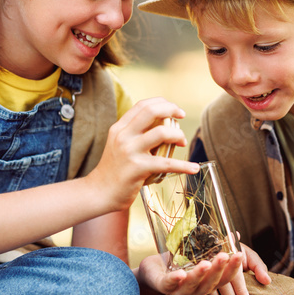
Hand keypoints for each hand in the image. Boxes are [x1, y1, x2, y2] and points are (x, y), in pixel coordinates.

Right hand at [86, 97, 198, 211]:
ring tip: (182, 142)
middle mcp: (123, 136)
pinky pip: (166, 163)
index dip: (162, 103)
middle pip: (151, 111)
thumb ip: (135, 134)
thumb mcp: (119, 145)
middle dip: (171, 109)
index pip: (142, 105)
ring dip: (178, 135)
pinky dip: (184, 165)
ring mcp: (130, 151)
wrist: (99, 192)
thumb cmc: (114, 170)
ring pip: (161, 133)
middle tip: (182, 115)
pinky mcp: (138, 168)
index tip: (174, 109)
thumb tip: (161, 125)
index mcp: (119, 128)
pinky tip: (194, 167)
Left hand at [138, 250, 244, 294]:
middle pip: (210, 284)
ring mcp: (179, 291)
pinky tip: (180, 273)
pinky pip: (169, 284)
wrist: (153, 270)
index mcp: (207, 284)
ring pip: (191, 286)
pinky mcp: (162, 286)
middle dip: (218, 270)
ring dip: (199, 275)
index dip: (232, 268)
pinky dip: (174, 279)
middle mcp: (196, 291)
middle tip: (224, 256)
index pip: (224, 279)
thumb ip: (215, 247)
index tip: (240, 254)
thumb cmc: (180, 262)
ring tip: (206, 263)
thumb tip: (236, 235)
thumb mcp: (199, 255)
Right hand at [194, 243, 270, 294]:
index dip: (240, 289)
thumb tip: (267, 281)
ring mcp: (202, 270)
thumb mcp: (248, 255)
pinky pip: (193, 290)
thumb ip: (258, 267)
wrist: (211, 241)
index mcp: (229, 254)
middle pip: (222, 284)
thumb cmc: (237, 252)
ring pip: (208, 288)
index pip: (235, 274)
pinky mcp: (192, 276)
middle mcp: (214, 261)